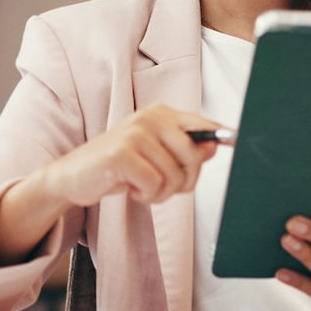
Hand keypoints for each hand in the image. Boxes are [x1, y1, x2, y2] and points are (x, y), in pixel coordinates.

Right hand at [39, 103, 220, 207]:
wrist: (72, 177)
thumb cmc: (116, 168)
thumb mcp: (154, 157)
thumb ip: (184, 150)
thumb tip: (214, 146)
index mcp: (161, 114)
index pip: (203, 126)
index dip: (222, 137)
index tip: (237, 138)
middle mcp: (150, 117)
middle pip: (195, 156)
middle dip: (182, 182)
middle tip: (160, 185)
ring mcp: (135, 133)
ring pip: (175, 176)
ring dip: (159, 192)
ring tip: (139, 185)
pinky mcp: (122, 153)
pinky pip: (155, 184)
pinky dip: (145, 195)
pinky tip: (129, 187)